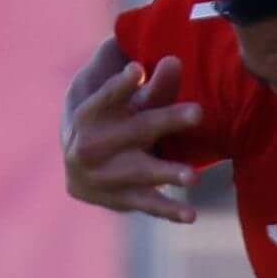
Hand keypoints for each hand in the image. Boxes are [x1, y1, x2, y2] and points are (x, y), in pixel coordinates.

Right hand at [63, 54, 203, 222]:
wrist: (78, 166)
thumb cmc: (112, 122)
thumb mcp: (127, 102)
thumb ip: (154, 86)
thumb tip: (175, 62)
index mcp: (89, 112)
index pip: (107, 95)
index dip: (121, 84)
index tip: (137, 70)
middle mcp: (90, 145)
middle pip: (135, 130)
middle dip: (167, 121)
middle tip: (198, 113)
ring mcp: (103, 176)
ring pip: (140, 171)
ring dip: (167, 173)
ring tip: (193, 177)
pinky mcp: (117, 200)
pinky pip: (146, 204)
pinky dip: (168, 210)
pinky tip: (191, 215)